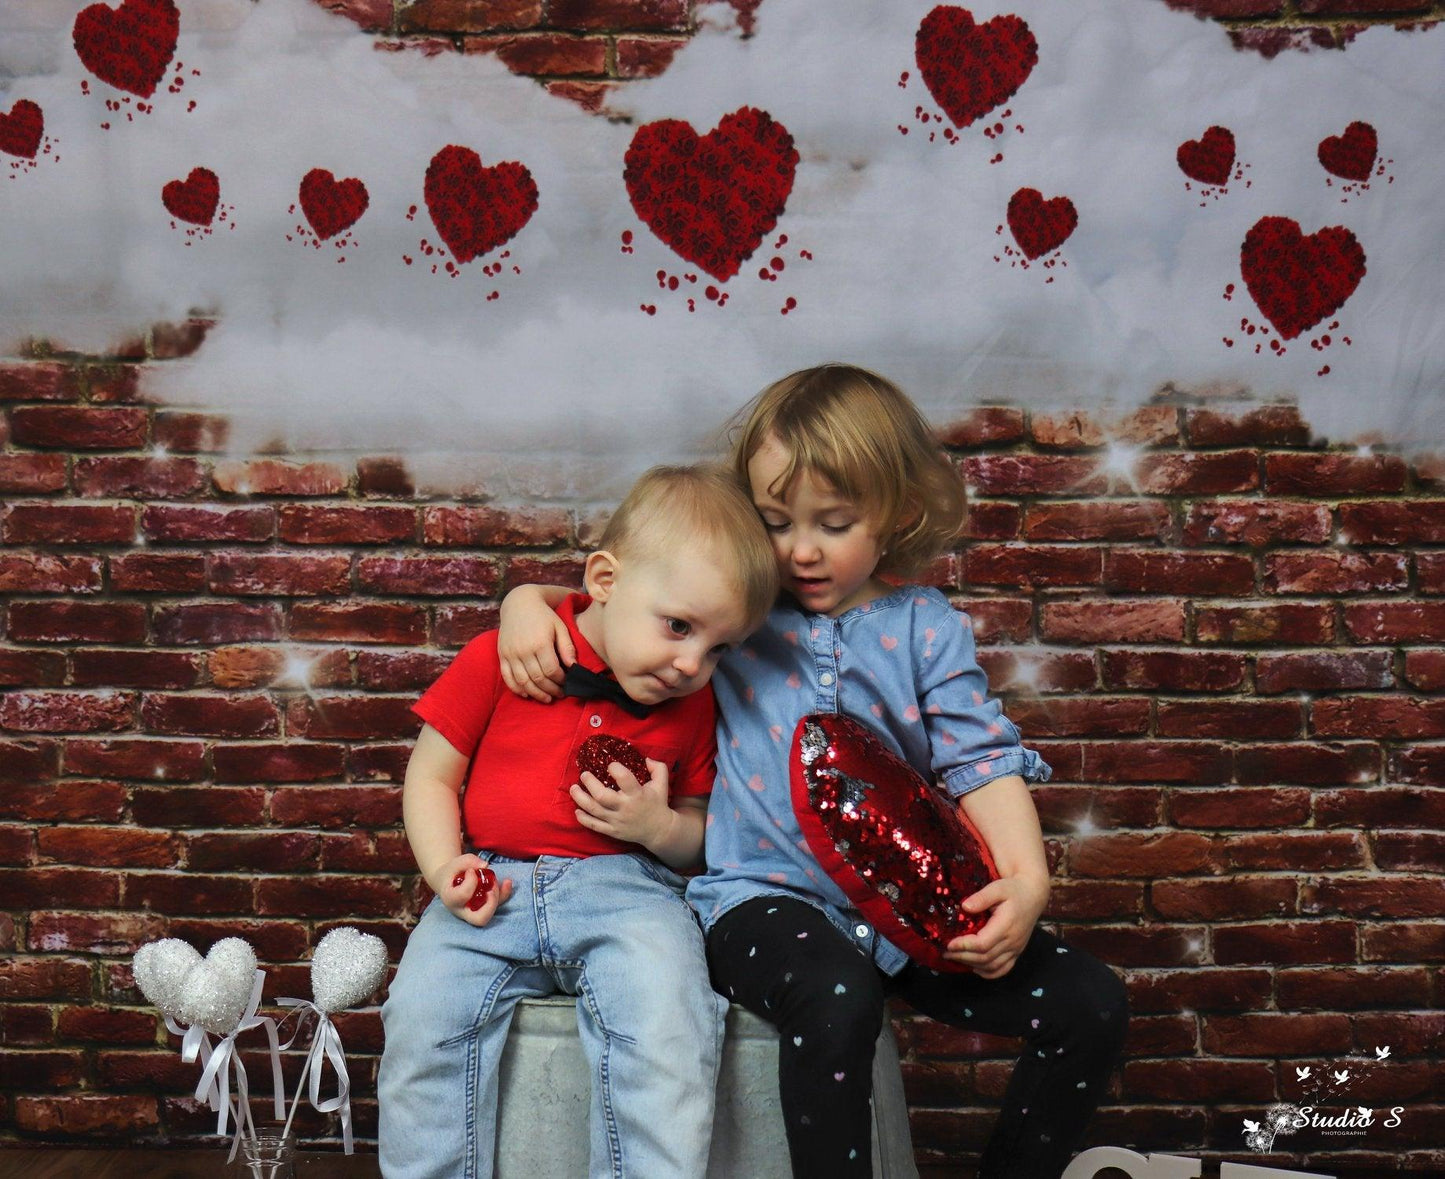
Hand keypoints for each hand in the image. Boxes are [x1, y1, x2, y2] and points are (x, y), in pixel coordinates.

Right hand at [430, 852, 513, 927]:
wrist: (448, 881)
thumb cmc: (451, 872)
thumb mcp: (456, 863)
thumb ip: (469, 861)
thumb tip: (486, 866)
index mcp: (450, 899)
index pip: (463, 895)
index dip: (471, 881)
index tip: (471, 871)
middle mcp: (462, 910)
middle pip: (480, 919)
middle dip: (491, 903)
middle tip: (490, 889)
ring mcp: (474, 912)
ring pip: (490, 914)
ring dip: (498, 896)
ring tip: (494, 880)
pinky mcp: (485, 908)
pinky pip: (499, 905)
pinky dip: (505, 894)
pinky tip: (507, 881)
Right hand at [498, 586, 575, 701]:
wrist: (519, 603)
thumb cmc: (544, 616)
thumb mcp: (560, 627)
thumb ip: (567, 647)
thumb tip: (574, 667)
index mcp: (540, 642)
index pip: (552, 670)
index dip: (561, 680)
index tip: (567, 682)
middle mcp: (523, 649)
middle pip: (538, 678)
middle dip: (551, 690)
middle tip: (560, 694)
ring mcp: (511, 653)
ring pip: (523, 681)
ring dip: (536, 694)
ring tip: (547, 698)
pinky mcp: (502, 655)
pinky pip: (507, 678)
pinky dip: (517, 689)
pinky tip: (527, 694)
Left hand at [570, 758, 672, 850]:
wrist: (659, 830)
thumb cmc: (658, 803)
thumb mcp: (662, 784)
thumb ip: (657, 768)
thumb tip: (645, 758)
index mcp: (637, 794)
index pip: (624, 779)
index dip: (615, 769)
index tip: (610, 764)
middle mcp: (625, 808)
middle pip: (602, 796)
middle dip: (590, 784)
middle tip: (584, 774)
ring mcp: (617, 821)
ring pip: (594, 810)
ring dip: (580, 798)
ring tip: (573, 788)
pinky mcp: (612, 831)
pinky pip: (594, 825)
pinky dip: (583, 818)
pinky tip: (577, 810)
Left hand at [942, 873, 1048, 978]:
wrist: (1033, 895)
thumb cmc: (1012, 890)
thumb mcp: (997, 887)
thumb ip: (982, 897)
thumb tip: (964, 907)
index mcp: (1007, 925)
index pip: (983, 944)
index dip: (964, 946)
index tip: (948, 944)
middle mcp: (1013, 941)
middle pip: (985, 958)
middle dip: (963, 957)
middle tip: (945, 953)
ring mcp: (1016, 948)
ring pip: (993, 966)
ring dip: (972, 965)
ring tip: (956, 958)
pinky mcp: (1017, 951)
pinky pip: (1003, 969)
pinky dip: (988, 972)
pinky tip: (975, 967)